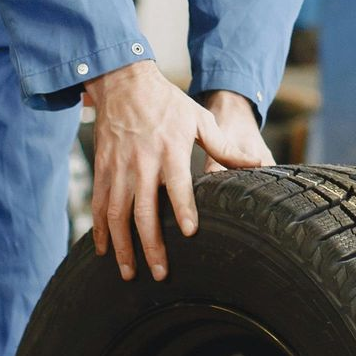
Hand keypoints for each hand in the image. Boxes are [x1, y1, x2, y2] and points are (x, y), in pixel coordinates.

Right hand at [84, 63, 263, 281]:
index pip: (177, 184)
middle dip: (150, 245)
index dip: (183, 209)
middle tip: (160, 273)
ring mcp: (118, 167)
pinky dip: (99, 229)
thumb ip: (224, 146)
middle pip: (143, 210)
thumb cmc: (166, 102)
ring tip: (129, 273)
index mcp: (170, 150)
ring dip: (122, 246)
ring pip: (117, 214)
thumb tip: (256, 163)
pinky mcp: (102, 168)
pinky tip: (104, 250)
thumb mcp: (198, 119)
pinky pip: (99, 204)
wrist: (123, 82)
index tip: (189, 233)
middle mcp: (142, 162)